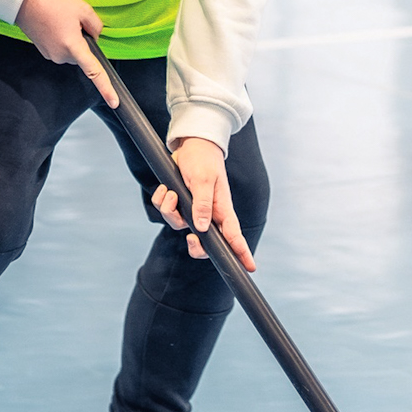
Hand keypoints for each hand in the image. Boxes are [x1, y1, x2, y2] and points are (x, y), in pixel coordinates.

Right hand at [14, 0, 115, 106]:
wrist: (23, 0)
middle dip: (84, 41)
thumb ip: (96, 26)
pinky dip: (63, 37)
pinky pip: (61, 48)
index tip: (114, 102)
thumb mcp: (83, 9)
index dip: (106, 88)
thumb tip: (95, 37)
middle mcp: (61, 56)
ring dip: (73, 38)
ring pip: (72, 51)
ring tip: (62, 19)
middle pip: (83, 56)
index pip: (94, 72)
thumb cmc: (52, 2)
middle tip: (74, 20)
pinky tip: (55, 22)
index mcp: (72, 47)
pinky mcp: (44, 51)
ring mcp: (50, 55)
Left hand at [152, 137, 255, 268]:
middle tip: (190, 239)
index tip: (249, 268)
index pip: (234, 235)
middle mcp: (209, 213)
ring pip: (179, 225)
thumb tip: (202, 229)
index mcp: (221, 209)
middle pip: (205, 242)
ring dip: (170, 211)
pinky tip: (166, 188)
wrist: (190, 143)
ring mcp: (193, 208)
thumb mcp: (203, 180)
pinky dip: (162, 201)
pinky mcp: (180, 202)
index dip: (241, 253)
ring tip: (171, 193)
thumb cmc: (203, 159)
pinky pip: (167, 211)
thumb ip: (202, 204)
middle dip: (195, 245)